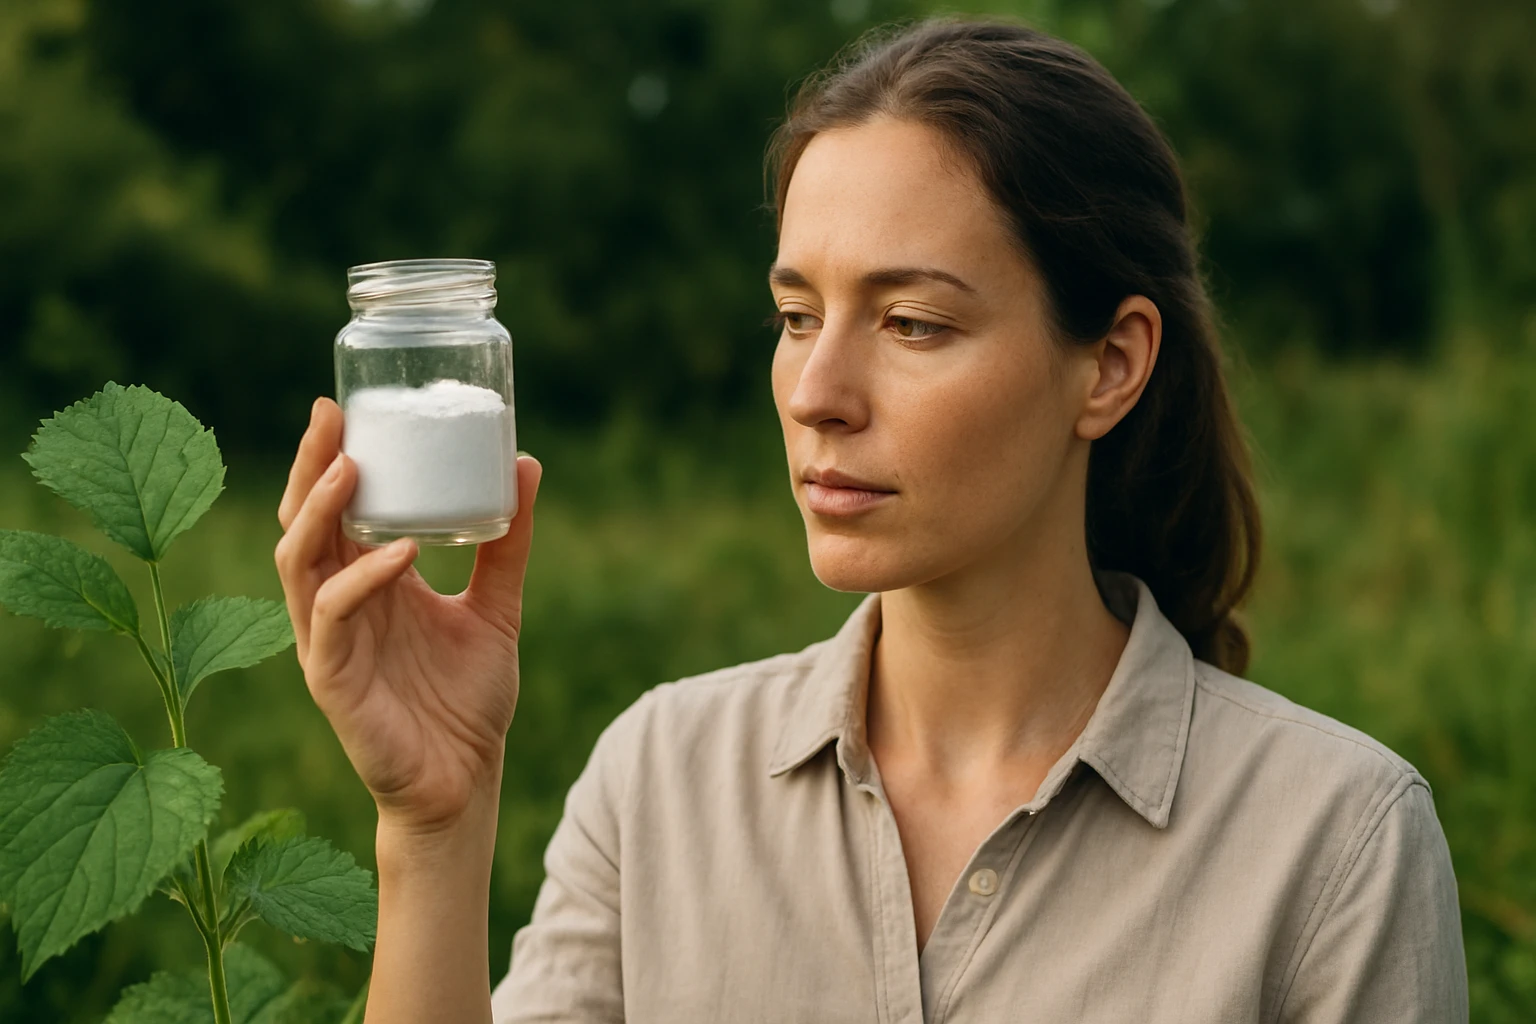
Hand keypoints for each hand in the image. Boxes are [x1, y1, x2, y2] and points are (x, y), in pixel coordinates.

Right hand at [274, 396, 541, 832]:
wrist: (465, 782)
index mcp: (366, 583)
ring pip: (297, 562)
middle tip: (332, 417)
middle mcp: (337, 604)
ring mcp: (327, 642)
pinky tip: (399, 553)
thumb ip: (507, 545)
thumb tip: (526, 464)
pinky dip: (363, 579)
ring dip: (319, 512)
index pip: (331, 509)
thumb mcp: (495, 607)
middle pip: (300, 522)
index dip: (328, 460)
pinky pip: (332, 617)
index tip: (344, 405)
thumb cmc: (467, 700)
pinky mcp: (332, 680)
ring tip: (352, 468)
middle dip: (310, 467)